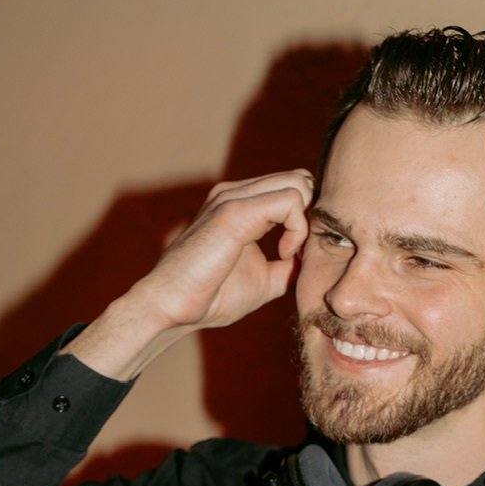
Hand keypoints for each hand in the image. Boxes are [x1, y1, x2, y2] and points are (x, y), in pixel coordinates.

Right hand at [70, 171, 312, 381]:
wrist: (172, 306)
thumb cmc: (210, 296)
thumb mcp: (263, 279)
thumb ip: (287, 265)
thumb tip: (310, 263)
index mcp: (239, 203)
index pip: (291, 187)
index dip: (306, 218)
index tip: (297, 254)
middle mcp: (235, 192)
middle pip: (299, 179)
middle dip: (312, 215)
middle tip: (300, 252)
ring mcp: (233, 197)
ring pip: (298, 184)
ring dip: (306, 223)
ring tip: (289, 254)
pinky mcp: (235, 210)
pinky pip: (290, 201)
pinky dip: (299, 229)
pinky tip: (284, 254)